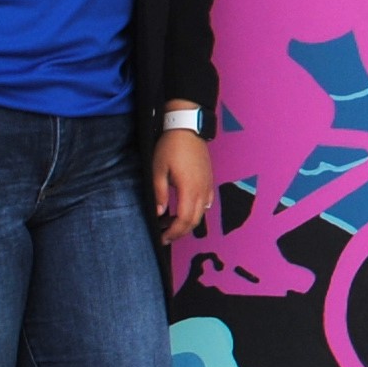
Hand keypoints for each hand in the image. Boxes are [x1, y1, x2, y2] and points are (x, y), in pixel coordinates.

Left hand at [150, 126, 216, 243]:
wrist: (187, 128)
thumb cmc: (170, 147)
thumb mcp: (158, 170)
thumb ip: (159, 193)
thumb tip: (159, 213)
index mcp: (189, 188)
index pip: (184, 220)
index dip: (174, 232)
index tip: (162, 238)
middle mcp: (202, 190)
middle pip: (195, 221)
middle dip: (180, 232)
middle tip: (165, 236)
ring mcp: (207, 185)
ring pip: (202, 213)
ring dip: (187, 223)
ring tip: (171, 223)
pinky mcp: (209, 180)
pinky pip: (206, 203)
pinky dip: (196, 212)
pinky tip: (185, 209)